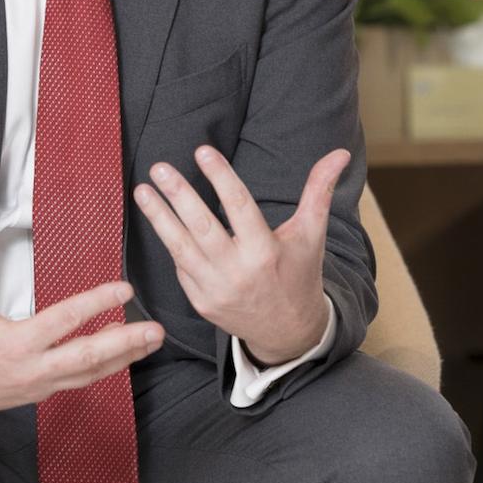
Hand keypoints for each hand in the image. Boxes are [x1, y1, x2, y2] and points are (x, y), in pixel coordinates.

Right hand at [0, 259, 163, 414]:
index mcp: (14, 345)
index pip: (63, 321)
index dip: (95, 304)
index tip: (123, 290)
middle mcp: (32, 370)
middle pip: (88, 358)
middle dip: (126, 343)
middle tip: (156, 330)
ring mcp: (39, 385)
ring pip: (90, 373)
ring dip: (124, 357)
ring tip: (152, 340)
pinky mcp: (41, 392)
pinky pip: (80, 379)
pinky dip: (106, 367)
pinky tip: (124, 353)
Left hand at [133, 145, 349, 364]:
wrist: (288, 332)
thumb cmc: (300, 274)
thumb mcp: (311, 234)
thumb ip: (319, 191)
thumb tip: (340, 153)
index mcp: (266, 251)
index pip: (239, 206)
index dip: (220, 177)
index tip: (202, 151)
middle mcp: (238, 271)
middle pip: (202, 227)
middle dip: (178, 195)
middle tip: (159, 168)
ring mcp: (216, 289)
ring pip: (180, 248)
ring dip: (159, 217)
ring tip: (142, 190)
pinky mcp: (201, 302)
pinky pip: (181, 267)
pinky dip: (171, 243)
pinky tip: (160, 219)